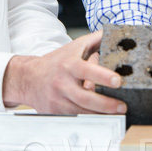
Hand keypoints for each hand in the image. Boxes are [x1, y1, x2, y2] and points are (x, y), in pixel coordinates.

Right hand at [1, 30, 127, 114]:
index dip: (103, 76)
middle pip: (85, 97)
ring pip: (81, 111)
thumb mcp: (75, 47)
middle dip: (106, 104)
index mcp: (69, 65)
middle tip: (122, 106)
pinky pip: (75, 117)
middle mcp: (63, 83)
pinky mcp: (56, 112)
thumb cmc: (56, 62)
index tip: (118, 81)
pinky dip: (89, 118)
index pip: (87, 70)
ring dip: (100, 114)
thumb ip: (95, 40)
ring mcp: (58, 99)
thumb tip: (114, 32)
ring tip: (117, 114)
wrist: (29, 78)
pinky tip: (101, 118)